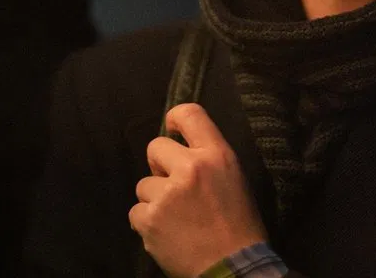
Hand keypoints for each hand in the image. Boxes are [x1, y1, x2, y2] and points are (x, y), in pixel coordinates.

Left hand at [129, 103, 268, 277]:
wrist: (234, 268)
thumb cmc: (240, 225)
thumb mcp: (235, 180)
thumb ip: (209, 160)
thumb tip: (181, 152)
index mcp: (216, 155)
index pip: (189, 114)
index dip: (174, 119)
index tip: (172, 130)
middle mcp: (190, 168)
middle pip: (155, 147)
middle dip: (160, 166)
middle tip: (174, 187)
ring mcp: (167, 194)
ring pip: (143, 184)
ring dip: (154, 199)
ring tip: (175, 218)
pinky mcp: (150, 219)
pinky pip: (136, 212)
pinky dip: (147, 223)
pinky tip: (166, 233)